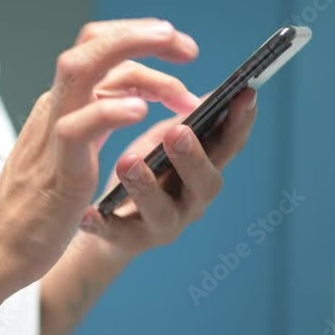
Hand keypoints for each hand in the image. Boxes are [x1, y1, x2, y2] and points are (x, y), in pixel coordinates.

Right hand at [0, 19, 200, 289]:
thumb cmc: (35, 207)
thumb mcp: (71, 150)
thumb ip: (97, 120)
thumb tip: (138, 96)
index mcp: (61, 104)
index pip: (97, 47)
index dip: (139, 37)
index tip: (178, 46)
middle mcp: (55, 108)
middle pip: (92, 44)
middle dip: (144, 34)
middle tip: (188, 48)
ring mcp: (51, 133)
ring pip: (82, 67)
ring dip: (134, 55)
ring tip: (179, 69)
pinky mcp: (56, 168)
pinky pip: (78, 126)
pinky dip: (111, 110)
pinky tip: (142, 111)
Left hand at [78, 83, 258, 263]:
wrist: (111, 229)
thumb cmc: (147, 174)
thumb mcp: (165, 145)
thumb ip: (187, 124)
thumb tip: (212, 92)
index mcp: (204, 173)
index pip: (229, 147)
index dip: (240, 123)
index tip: (246, 93)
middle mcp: (191, 202)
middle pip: (204, 184)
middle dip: (194, 158)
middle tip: (178, 132)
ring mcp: (161, 226)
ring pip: (161, 211)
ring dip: (146, 186)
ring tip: (128, 162)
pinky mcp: (126, 241)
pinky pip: (114, 235)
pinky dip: (102, 224)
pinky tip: (87, 214)